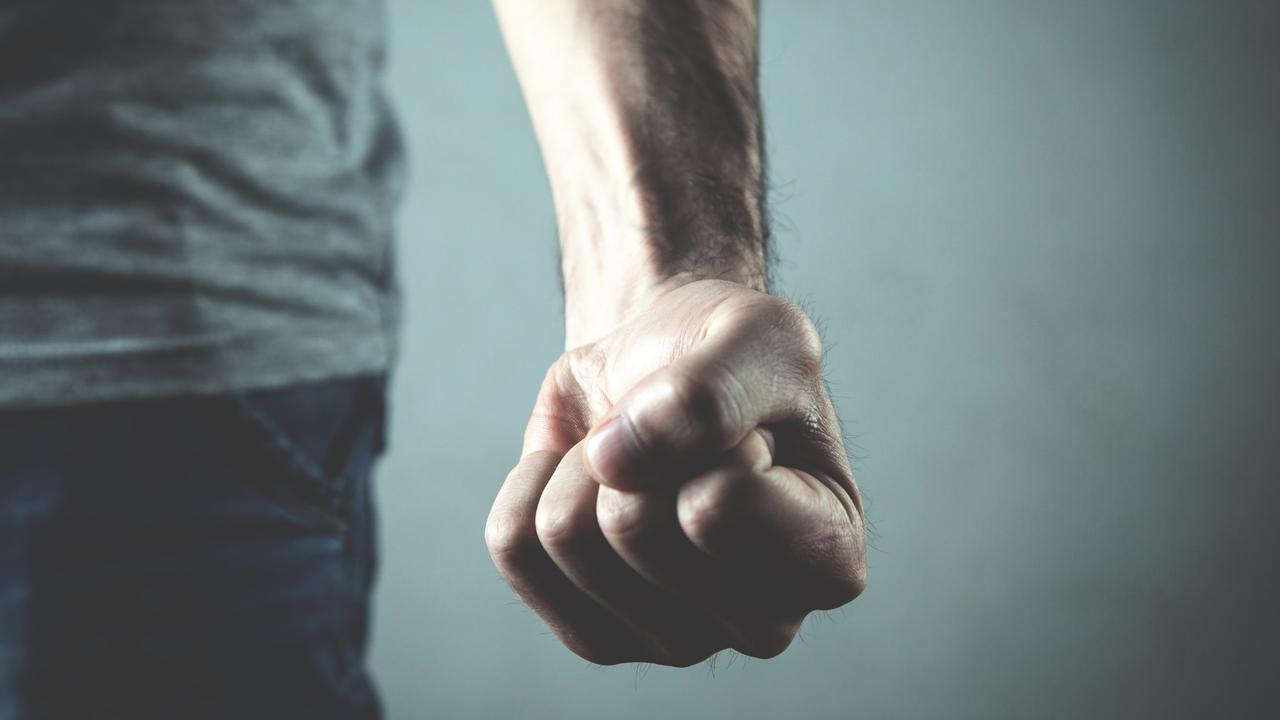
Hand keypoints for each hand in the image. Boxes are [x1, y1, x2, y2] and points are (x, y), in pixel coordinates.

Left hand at [485, 279, 865, 665]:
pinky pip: (514, 546)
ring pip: (565, 537)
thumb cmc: (732, 357)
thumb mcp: (758, 335)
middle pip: (632, 527)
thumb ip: (711, 388)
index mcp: (828, 556)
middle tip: (673, 435)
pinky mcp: (597, 635)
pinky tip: (586, 477)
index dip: (706, 435)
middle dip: (634, 446)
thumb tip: (617, 456)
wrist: (668, 369)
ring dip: (584, 461)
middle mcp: (764, 621)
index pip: (718, 507)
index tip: (744, 425)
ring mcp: (677, 640)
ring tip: (636, 453)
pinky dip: (534, 479)